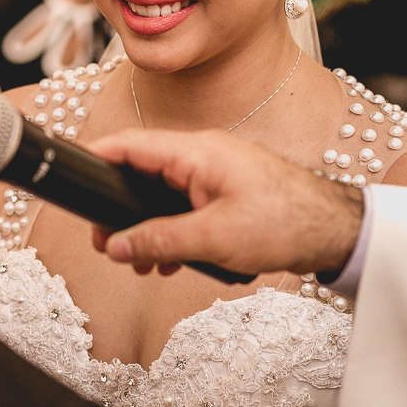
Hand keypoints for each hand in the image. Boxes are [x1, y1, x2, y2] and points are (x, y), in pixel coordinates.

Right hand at [87, 129, 363, 275]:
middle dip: (119, 209)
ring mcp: (215, 172)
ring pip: (162, 193)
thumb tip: (115, 247)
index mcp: (196, 152)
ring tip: (139, 262)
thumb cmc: (283, 222)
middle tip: (105, 244)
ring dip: (147, 227)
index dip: (97, 156)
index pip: (132, 144)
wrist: (335, 229)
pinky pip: (184, 205)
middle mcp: (202, 155)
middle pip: (142, 172)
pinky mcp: (225, 191)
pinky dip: (171, 230)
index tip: (72, 172)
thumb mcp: (213, 238)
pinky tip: (169, 261)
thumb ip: (158, 240)